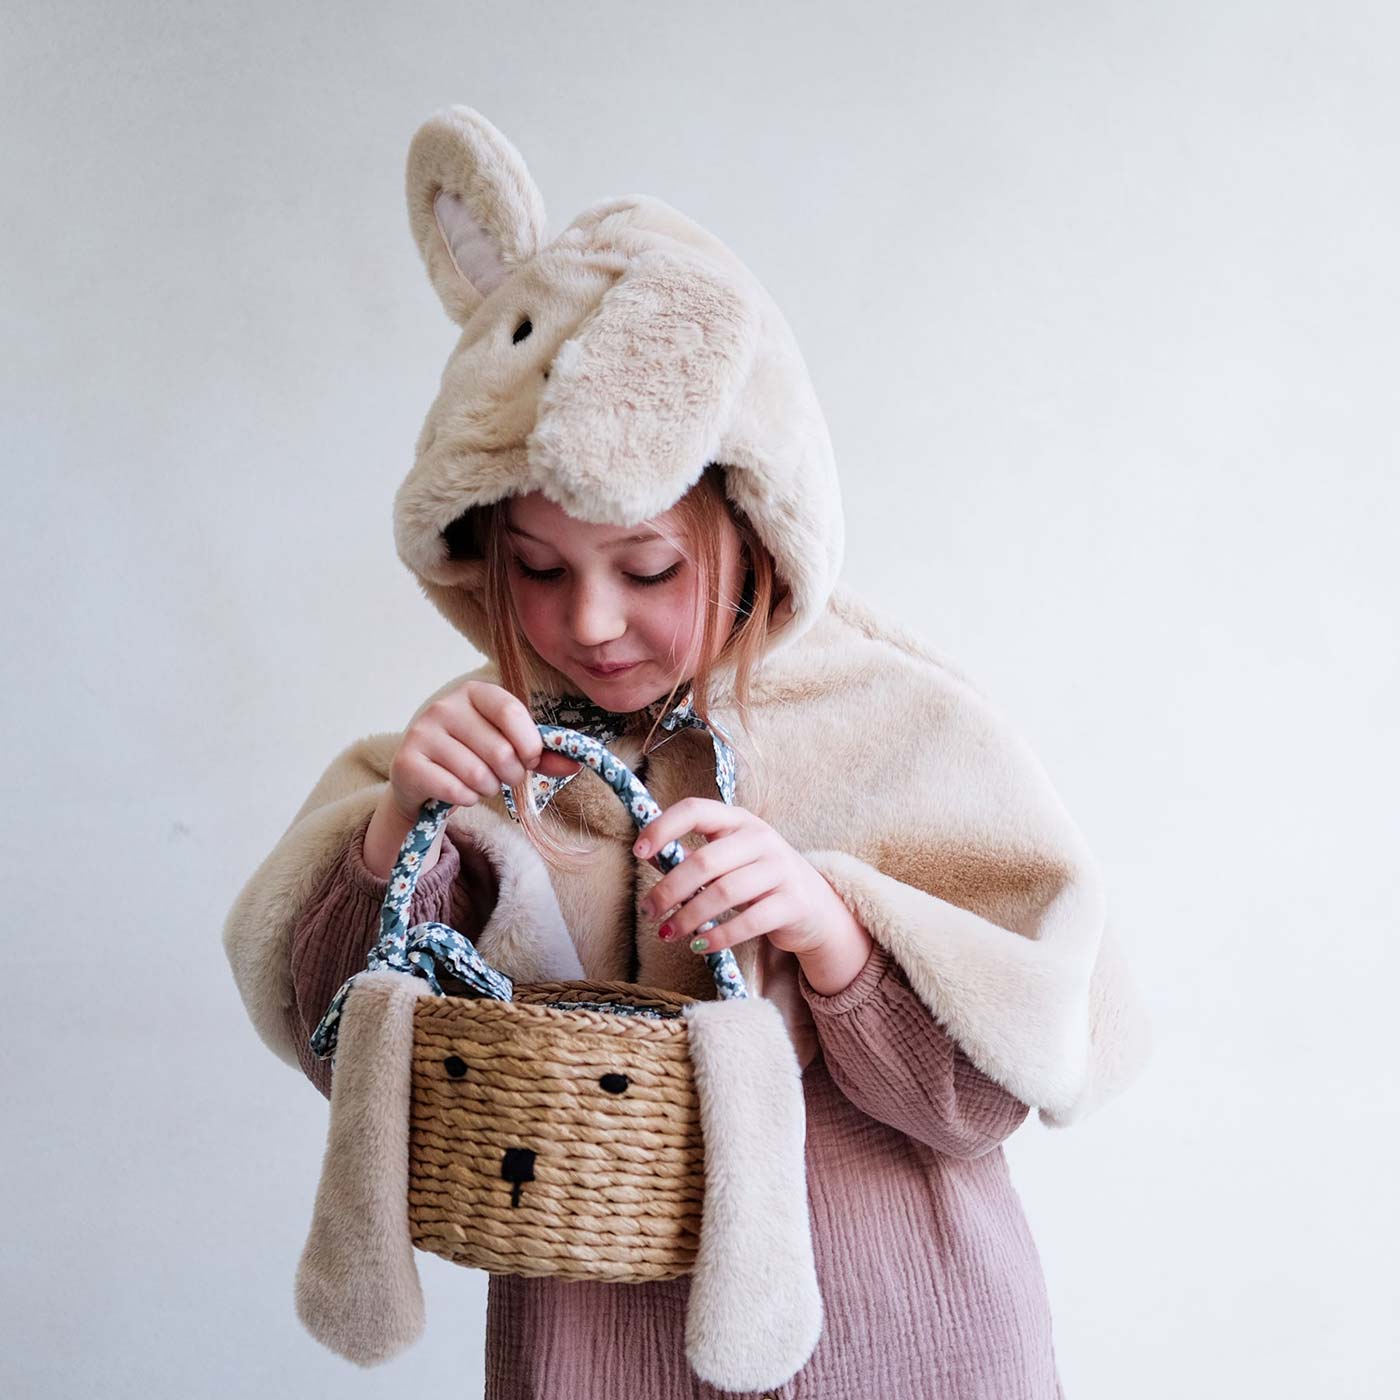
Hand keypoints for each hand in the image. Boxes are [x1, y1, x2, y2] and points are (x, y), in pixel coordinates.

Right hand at [389, 680, 580, 823]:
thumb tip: (577, 763)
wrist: (422, 780)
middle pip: (499, 750)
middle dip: (511, 775)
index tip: (531, 759)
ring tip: (480, 784)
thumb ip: (542, 753)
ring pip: (477, 774)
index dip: (529, 742)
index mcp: (473, 692)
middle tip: (503, 777)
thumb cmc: (472, 757)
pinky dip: (466, 799)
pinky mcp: (406, 763)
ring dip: (488, 789)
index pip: (511, 711)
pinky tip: (460, 793)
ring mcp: (421, 733)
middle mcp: (444, 706)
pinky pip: (454, 790)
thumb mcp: (508, 747)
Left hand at [633, 798, 858, 959]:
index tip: (639, 851)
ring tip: (667, 933)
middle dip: (670, 889)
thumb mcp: (730, 861)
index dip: (663, 827)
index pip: (696, 810)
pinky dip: (718, 936)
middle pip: (705, 861)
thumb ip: (695, 859)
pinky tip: (699, 947)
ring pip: (723, 893)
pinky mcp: (793, 903)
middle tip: (649, 911)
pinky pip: (748, 922)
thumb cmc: (761, 882)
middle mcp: (762, 838)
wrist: (817, 909)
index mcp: (739, 820)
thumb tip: (650, 860)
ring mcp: (781, 869)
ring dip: (688, 917)